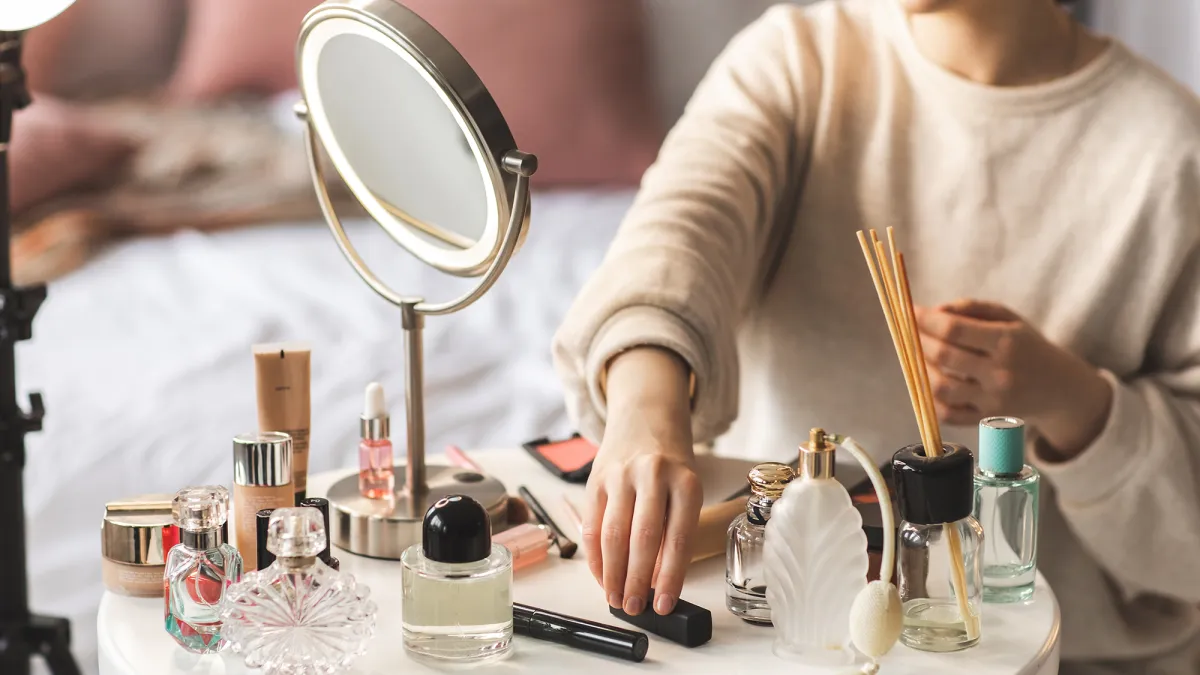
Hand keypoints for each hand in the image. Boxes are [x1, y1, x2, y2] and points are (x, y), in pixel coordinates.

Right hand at [586, 348, 702, 616]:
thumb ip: (672, 529)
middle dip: (636, 580)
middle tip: (635, 607)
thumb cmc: (671, 461)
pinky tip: (600, 574)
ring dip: (612, 573)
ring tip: (615, 598)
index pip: (677, 538)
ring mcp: (621, 475)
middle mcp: (653, 475)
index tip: (664, 604)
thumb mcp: (685, 489)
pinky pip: (592, 524)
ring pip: (613, 534)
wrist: (646, 415)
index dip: (669, 577)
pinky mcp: (596, 479)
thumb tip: (657, 580)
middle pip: (642, 538)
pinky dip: (594, 555)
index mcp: (685, 481)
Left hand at [914, 300, 1111, 456]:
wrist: (1061, 390)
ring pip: (940, 387)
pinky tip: (930, 381)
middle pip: (944, 356)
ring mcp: (993, 400)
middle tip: (910, 332)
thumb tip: (933, 311)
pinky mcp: (986, 420)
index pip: (955, 329)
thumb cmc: (1027, 347)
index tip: (910, 311)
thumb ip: (971, 308)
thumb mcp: (1009, 318)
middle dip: (919, 340)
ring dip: (921, 369)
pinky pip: (947, 414)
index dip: (926, 320)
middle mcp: (1001, 373)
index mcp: (1008, 341)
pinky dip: (930, 398)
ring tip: (921, 356)